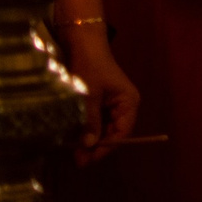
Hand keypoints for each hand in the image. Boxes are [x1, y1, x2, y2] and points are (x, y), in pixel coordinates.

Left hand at [64, 25, 139, 163]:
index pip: (122, 133)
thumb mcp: (89, 95)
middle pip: (113, 133)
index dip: (106, 148)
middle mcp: (123, 106)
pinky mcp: (99, 102)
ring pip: (102, 129)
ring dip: (89, 139)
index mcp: (129, 103)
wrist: (82, 43)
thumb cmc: (90, 66)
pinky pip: (95, 121)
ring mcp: (111, 104)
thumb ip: (90, 121)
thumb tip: (89, 146)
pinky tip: (73, 136)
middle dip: (96, 146)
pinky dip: (85, 129)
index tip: (88, 159)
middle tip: (77, 159)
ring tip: (72, 149)